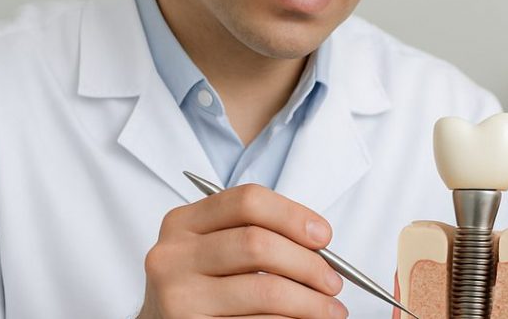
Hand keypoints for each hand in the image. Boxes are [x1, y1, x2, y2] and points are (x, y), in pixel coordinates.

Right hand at [137, 184, 348, 318]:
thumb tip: (320, 244)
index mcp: (183, 222)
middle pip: (258, 244)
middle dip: (308, 264)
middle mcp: (174, 255)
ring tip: (329, 309)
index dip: (293, 215)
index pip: (247, 201)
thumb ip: (258, 234)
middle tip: (333, 282)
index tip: (324, 237)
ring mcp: (178, 296)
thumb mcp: (217, 248)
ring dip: (310, 302)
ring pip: (264, 290)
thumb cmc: (205, 283)